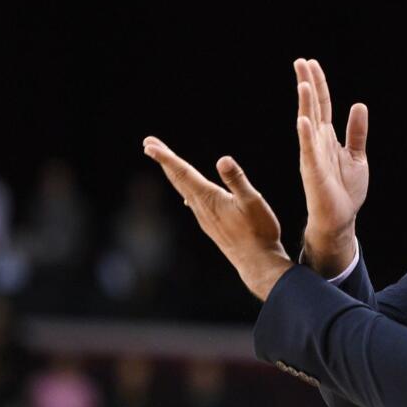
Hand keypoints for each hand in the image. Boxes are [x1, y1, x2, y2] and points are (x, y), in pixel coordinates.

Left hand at [142, 136, 292, 300]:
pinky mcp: (211, 224)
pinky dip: (184, 189)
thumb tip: (223, 159)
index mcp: (208, 198)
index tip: (148, 145)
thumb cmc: (258, 231)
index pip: (183, 172)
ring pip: (183, 190)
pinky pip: (192, 201)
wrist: (257, 262)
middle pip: (177, 179)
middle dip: (164, 161)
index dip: (165, 158)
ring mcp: (204, 217)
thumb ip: (236, 180)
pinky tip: (187, 194)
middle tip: (148, 144)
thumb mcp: (252, 201)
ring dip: (173, 173)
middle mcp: (201, 207)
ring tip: (165, 161)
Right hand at [294, 58, 367, 275]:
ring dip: (305, 104)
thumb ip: (357, 132)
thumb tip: (358, 105)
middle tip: (300, 61)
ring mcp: (313, 155)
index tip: (311, 63)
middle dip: (307, 84)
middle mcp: (317, 142)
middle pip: (312, 107)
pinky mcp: (313, 171)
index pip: (322, 104)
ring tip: (303, 83)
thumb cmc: (345, 191)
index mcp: (328, 138)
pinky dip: (306, 134)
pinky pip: (308, 150)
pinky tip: (303, 120)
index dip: (318, 83)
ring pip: (308, 123)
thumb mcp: (357, 156)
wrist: (340, 218)